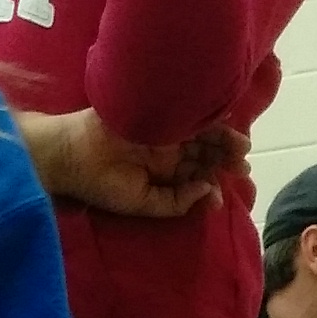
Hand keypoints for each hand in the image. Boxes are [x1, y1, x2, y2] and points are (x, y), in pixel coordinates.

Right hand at [16, 106, 238, 220]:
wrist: (73, 154)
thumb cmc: (103, 184)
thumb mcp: (143, 204)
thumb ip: (175, 202)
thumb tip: (208, 192)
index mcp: (163, 172)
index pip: (196, 174)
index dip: (214, 180)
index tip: (228, 188)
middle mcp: (168, 150)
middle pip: (204, 152)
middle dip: (225, 158)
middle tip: (243, 165)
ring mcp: (164, 130)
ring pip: (201, 134)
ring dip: (222, 140)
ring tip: (241, 148)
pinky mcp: (159, 113)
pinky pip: (187, 114)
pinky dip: (206, 120)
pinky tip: (224, 125)